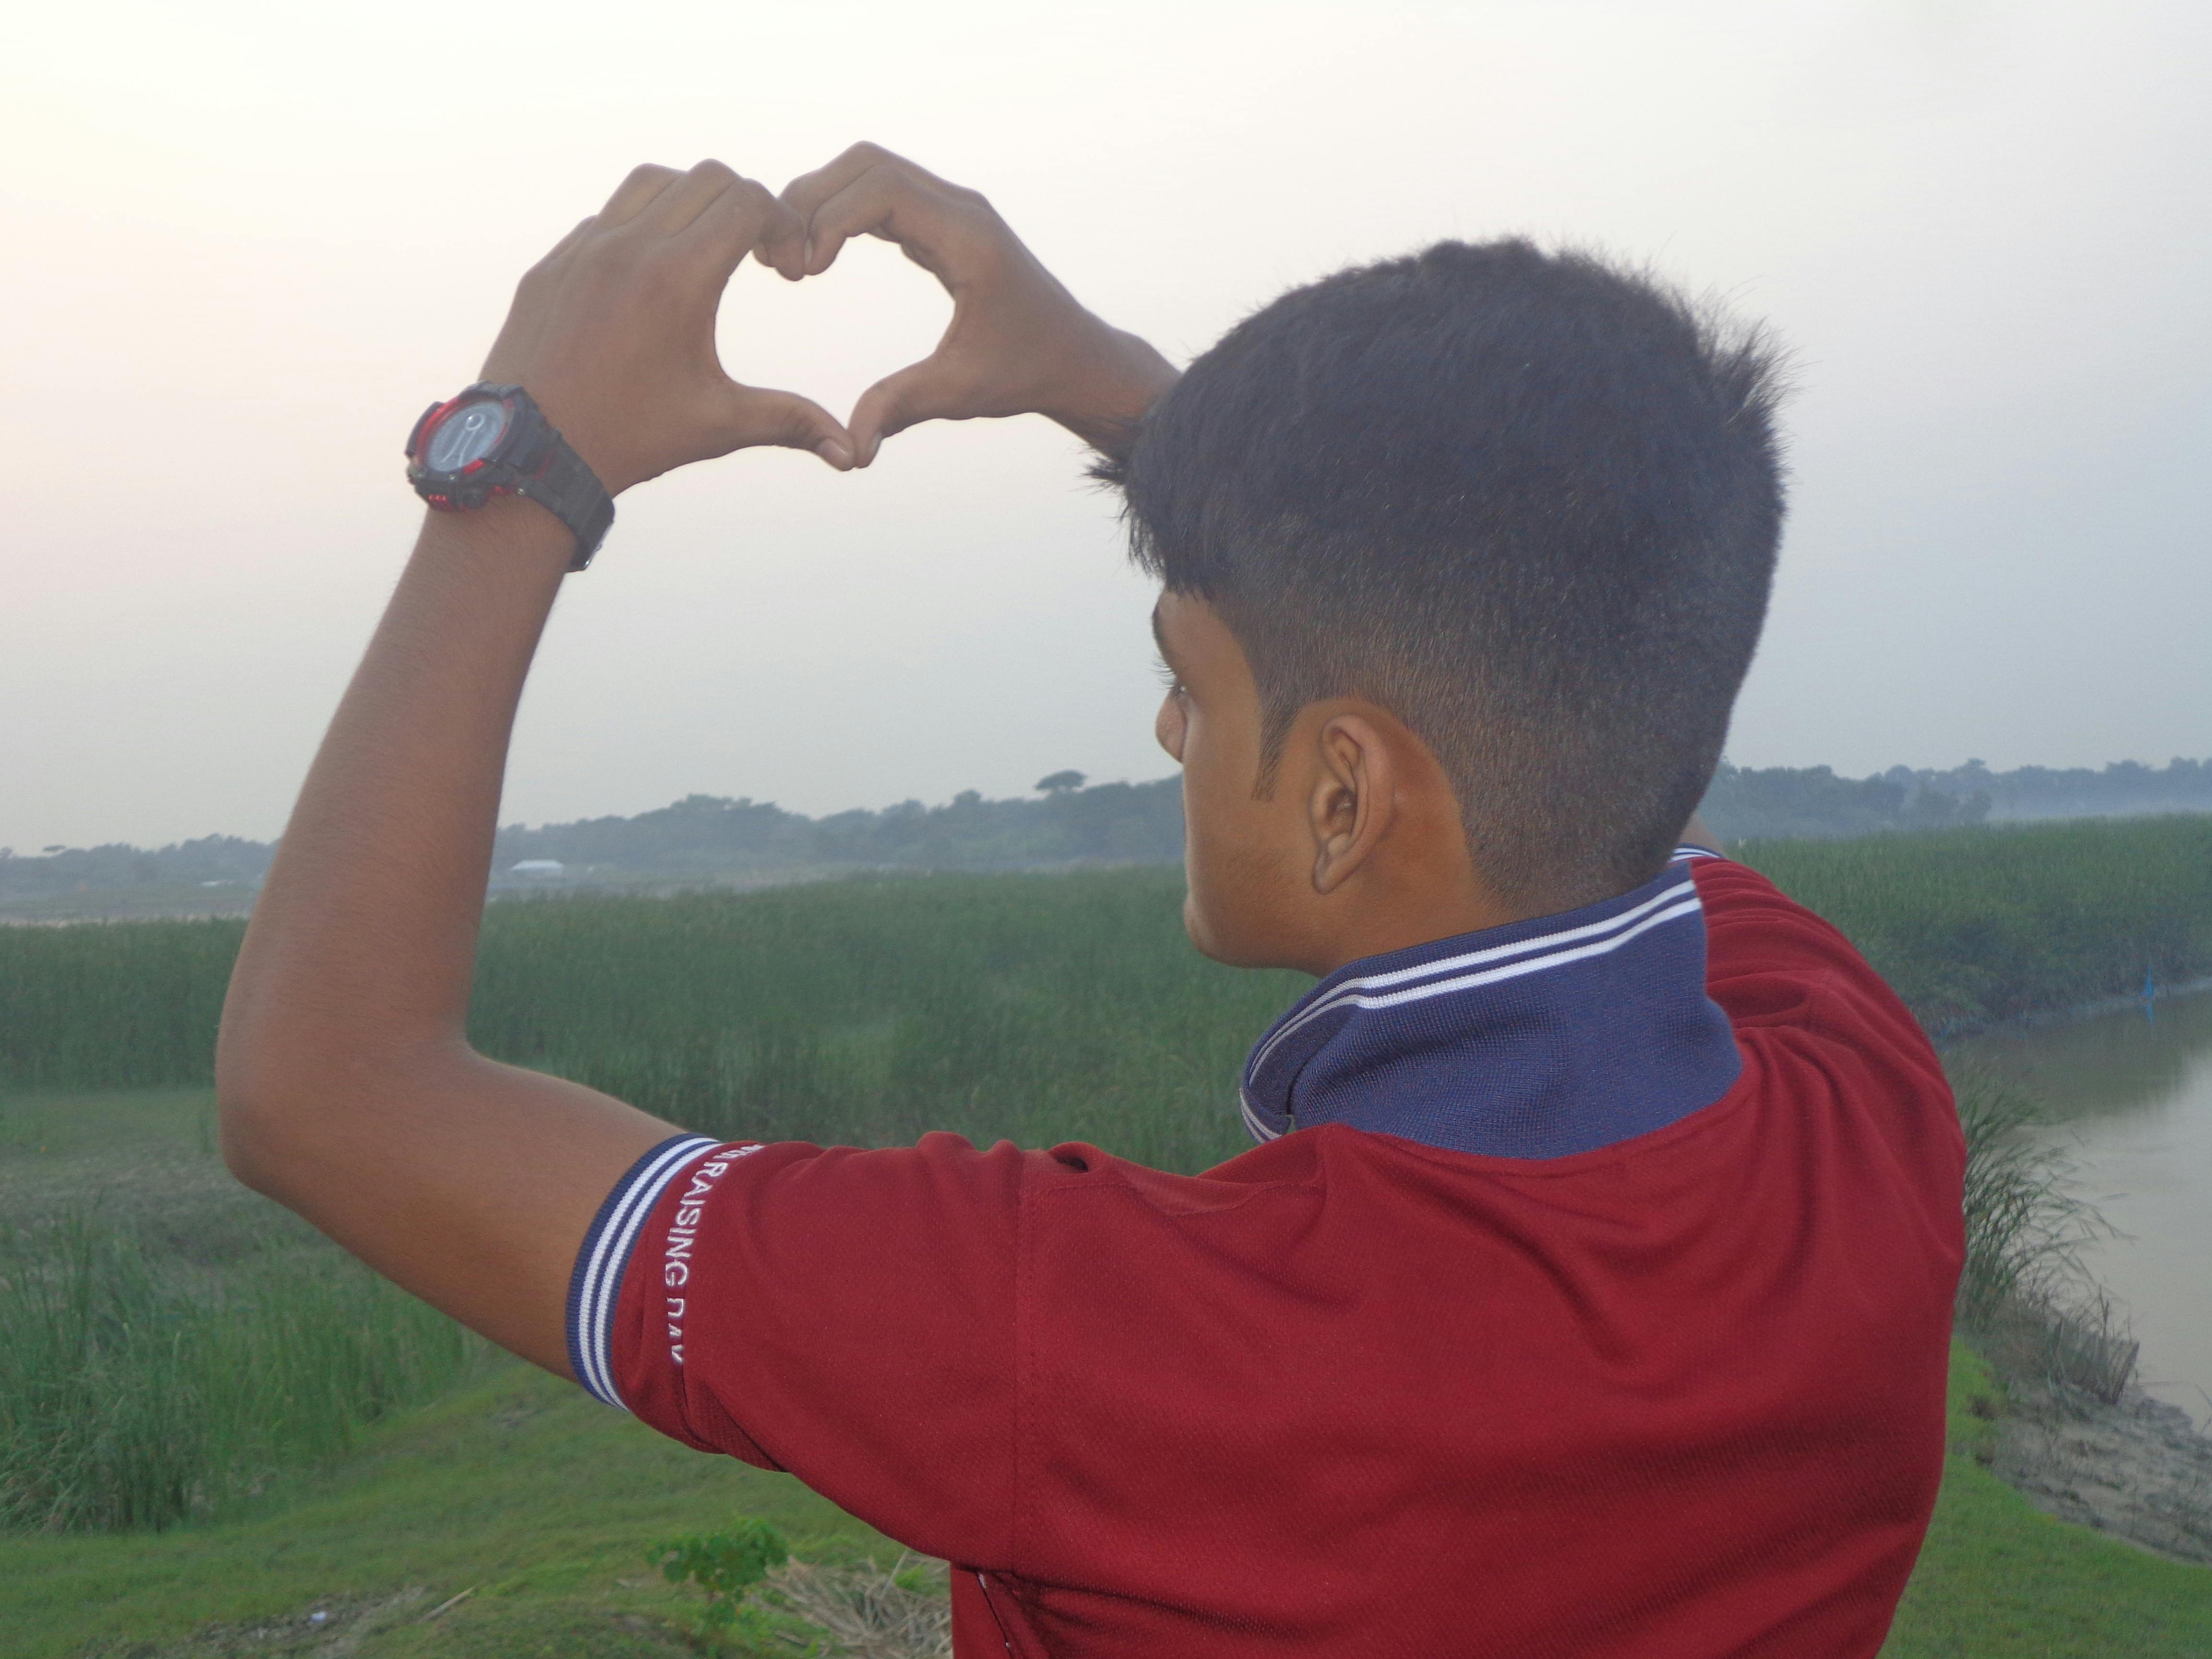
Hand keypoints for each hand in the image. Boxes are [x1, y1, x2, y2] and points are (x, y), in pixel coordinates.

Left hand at [481, 161, 853, 493]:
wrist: (530, 451)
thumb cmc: (630, 439)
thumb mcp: (718, 426)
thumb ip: (789, 422)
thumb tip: (852, 453)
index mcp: (679, 277)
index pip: (748, 200)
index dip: (784, 223)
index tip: (789, 267)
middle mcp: (630, 247)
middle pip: (708, 178)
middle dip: (746, 206)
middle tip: (759, 254)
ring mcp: (585, 248)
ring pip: (653, 182)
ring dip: (691, 203)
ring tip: (706, 251)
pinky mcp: (554, 262)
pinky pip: (607, 216)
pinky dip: (642, 227)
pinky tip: (654, 276)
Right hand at [763, 143, 1178, 464]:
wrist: (1074, 357)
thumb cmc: (1026, 371)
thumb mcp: (962, 393)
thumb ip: (902, 407)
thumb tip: (851, 450)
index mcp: (968, 238)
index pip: (880, 189)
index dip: (829, 218)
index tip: (804, 273)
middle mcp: (960, 210)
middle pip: (867, 164)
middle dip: (813, 199)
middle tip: (781, 262)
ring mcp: (952, 211)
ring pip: (871, 171)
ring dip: (823, 202)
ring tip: (792, 261)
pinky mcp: (943, 224)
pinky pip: (883, 195)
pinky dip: (843, 213)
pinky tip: (818, 257)